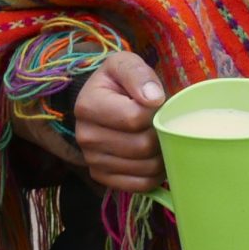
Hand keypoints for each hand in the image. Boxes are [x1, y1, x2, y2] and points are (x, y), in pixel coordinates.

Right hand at [72, 51, 166, 192]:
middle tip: (164, 126)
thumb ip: (138, 73)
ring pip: (144, 168)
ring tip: (161, 141)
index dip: (156, 112)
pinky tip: (154, 158)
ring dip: (162, 157)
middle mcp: (84, 136)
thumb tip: (154, 99)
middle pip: (141, 146)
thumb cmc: (117, 83)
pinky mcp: (101, 176)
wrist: (99, 102)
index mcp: (87, 106)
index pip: (135, 118)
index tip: (157, 104)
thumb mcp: (124, 64)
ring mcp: (92, 159)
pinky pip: (138, 185)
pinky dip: (154, 175)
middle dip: (161, 136)